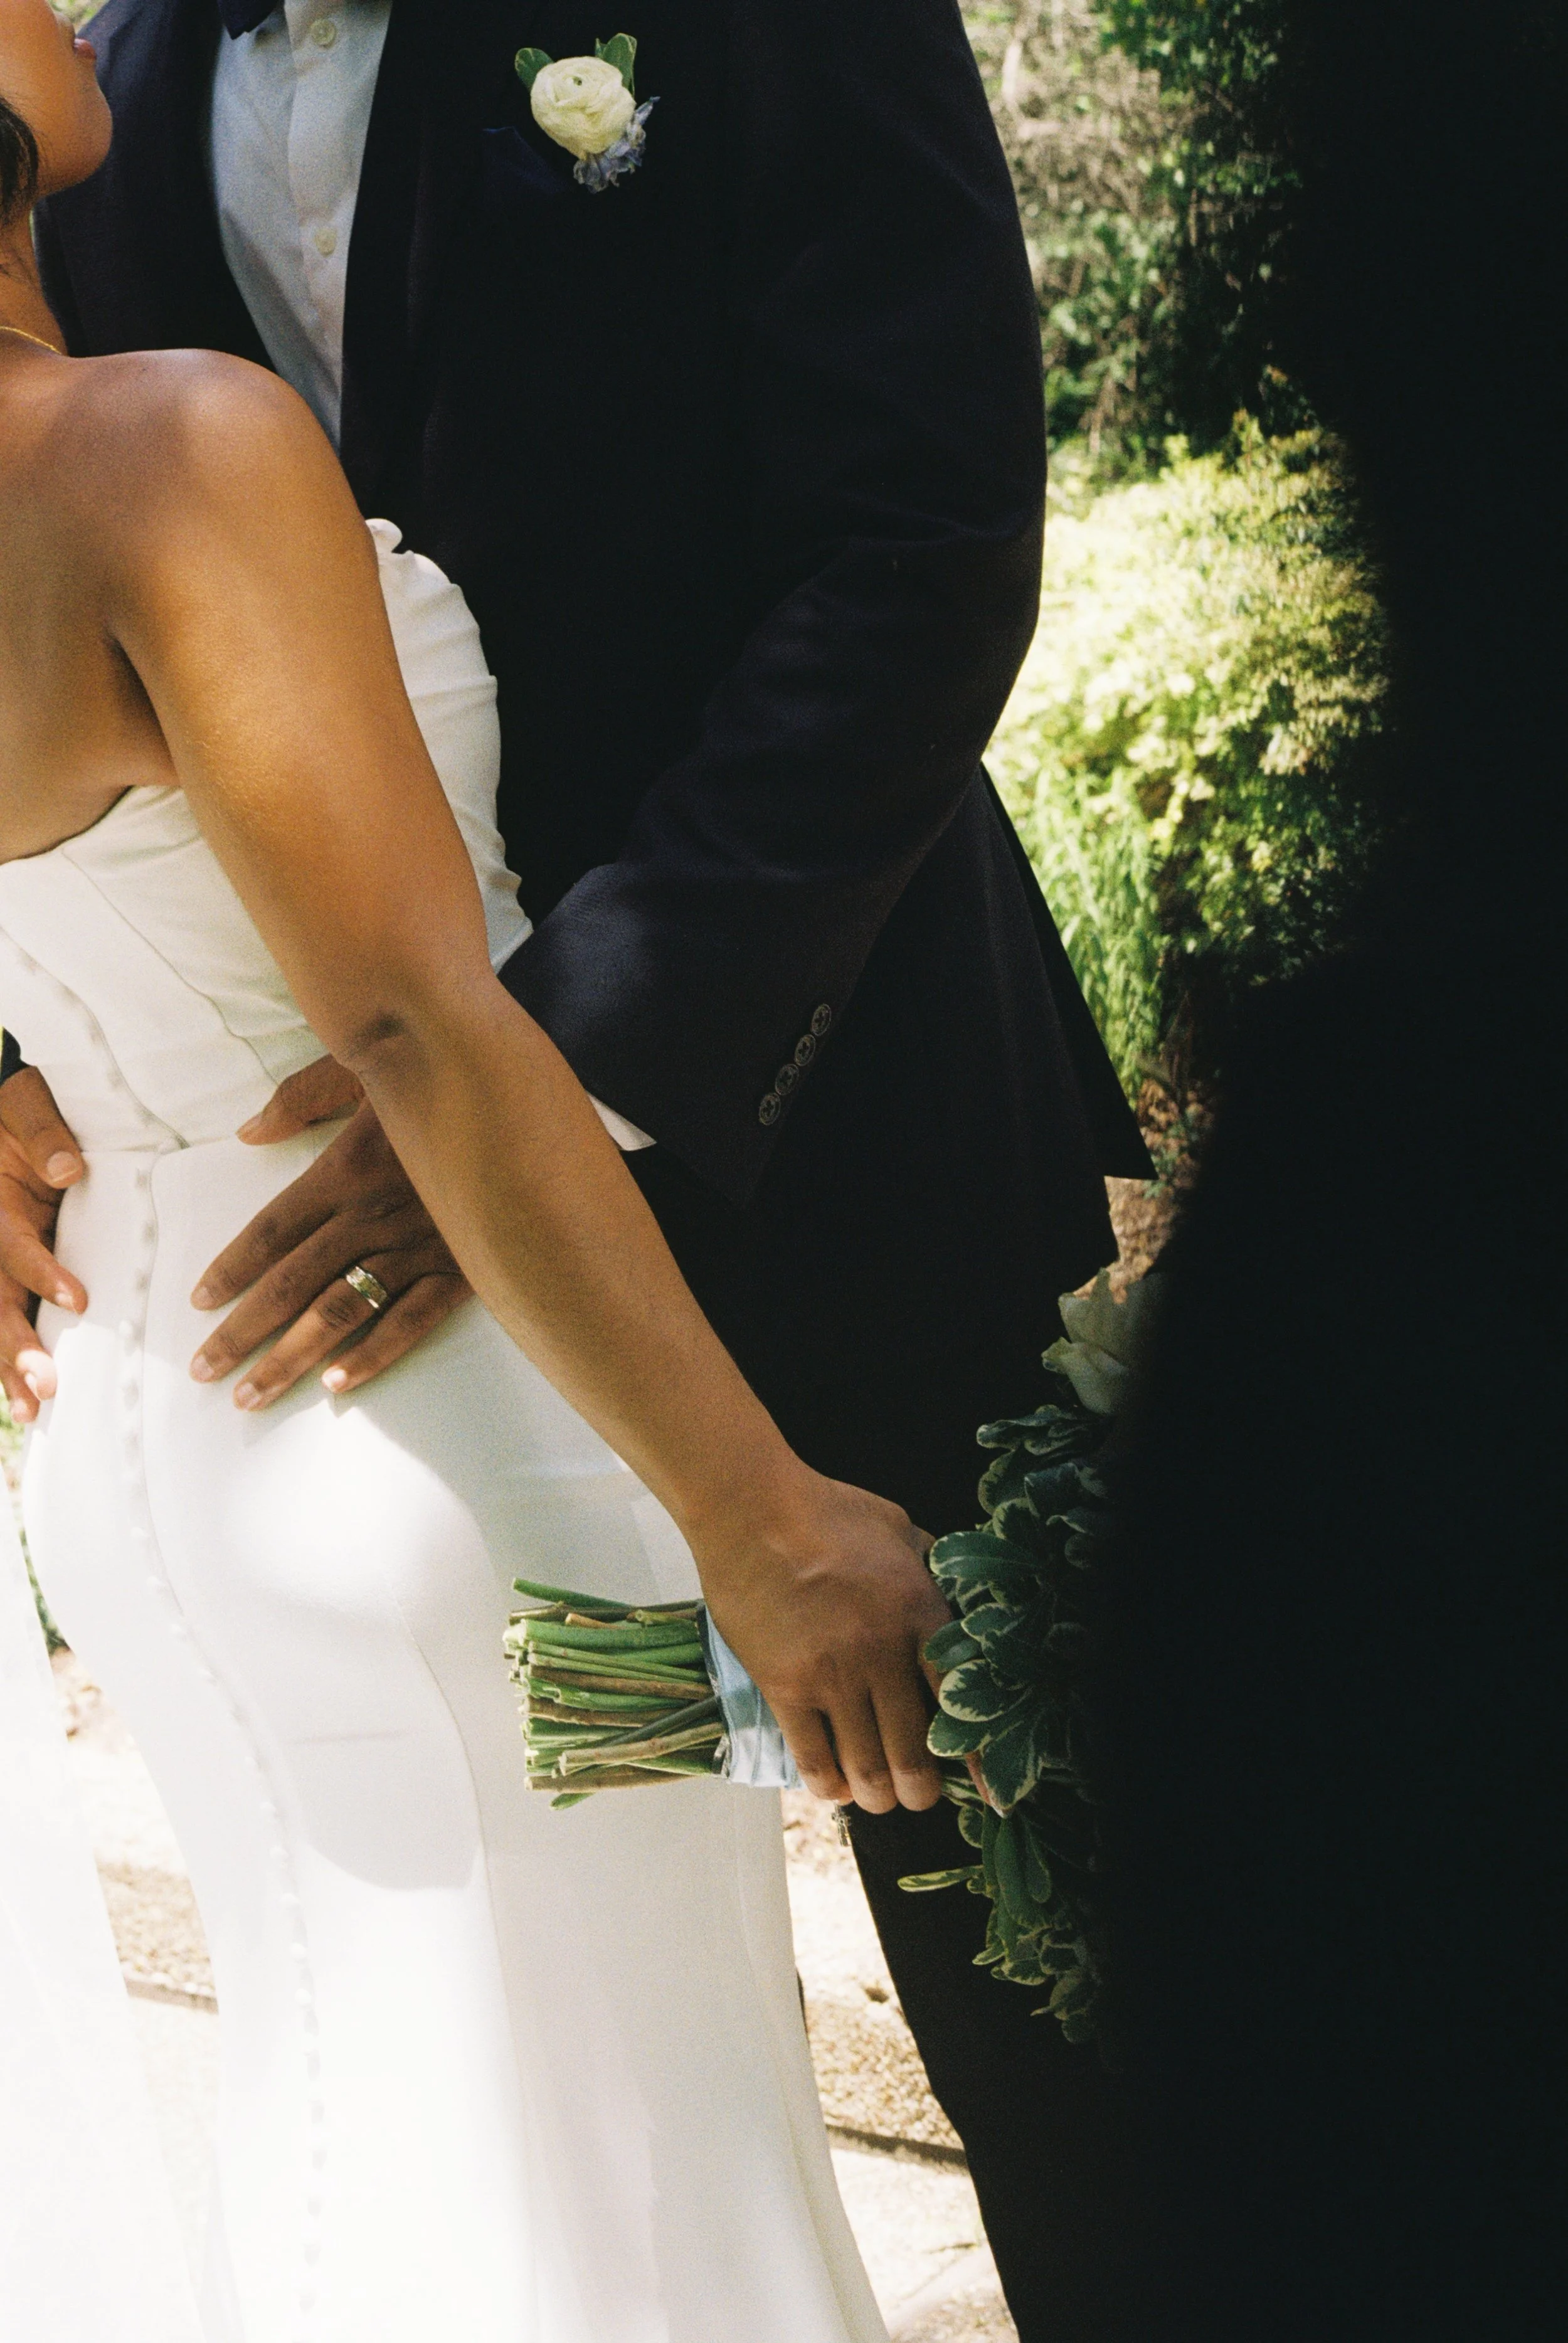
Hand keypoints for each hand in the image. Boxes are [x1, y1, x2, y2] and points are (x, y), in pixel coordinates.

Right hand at [0, 1069, 87, 1422]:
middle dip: (14, 1345)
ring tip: (30, 1412)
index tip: (77, 1299)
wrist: (2, 1107)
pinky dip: (5, 1359)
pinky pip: (2, 1311)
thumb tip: (68, 1169)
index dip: (40, 1271)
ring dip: (6, 1365)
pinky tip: (20, 1402)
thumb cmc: (19, 1106)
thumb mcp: (27, 1105)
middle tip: (44, 1386)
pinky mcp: (3, 1268)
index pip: (10, 1245)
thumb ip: (44, 1132)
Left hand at [191, 1057, 470, 1406]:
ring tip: (251, 1395)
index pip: (271, 1230)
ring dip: (291, 1357)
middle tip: (203, 1371)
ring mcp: (418, 1246)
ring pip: (341, 1312)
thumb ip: (302, 1097)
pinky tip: (338, 1383)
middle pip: (292, 1283)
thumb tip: (247, 1132)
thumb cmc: (441, 1075)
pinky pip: (413, 1319)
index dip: (231, 1269)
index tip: (198, 1304)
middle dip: (242, 1332)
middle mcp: (372, 1215)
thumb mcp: (365, 1068)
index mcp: (344, 1170)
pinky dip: (375, 1353)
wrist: (526, 1097)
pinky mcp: (463, 1268)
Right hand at [693, 1468, 951, 1813]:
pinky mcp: (784, 1687)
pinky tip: (836, 1785)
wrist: (749, 1508)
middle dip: (920, 1790)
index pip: (960, 1700)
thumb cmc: (827, 1510)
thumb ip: (930, 1569)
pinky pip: (814, 1763)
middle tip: (917, 1790)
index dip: (978, 1759)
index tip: (989, 1793)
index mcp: (919, 1611)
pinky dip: (830, 1786)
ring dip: (877, 1796)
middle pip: (915, 1756)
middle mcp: (881, 1653)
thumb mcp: (899, 1529)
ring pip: (867, 1772)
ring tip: (878, 1793)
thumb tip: (953, 1592)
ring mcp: (831, 1675)